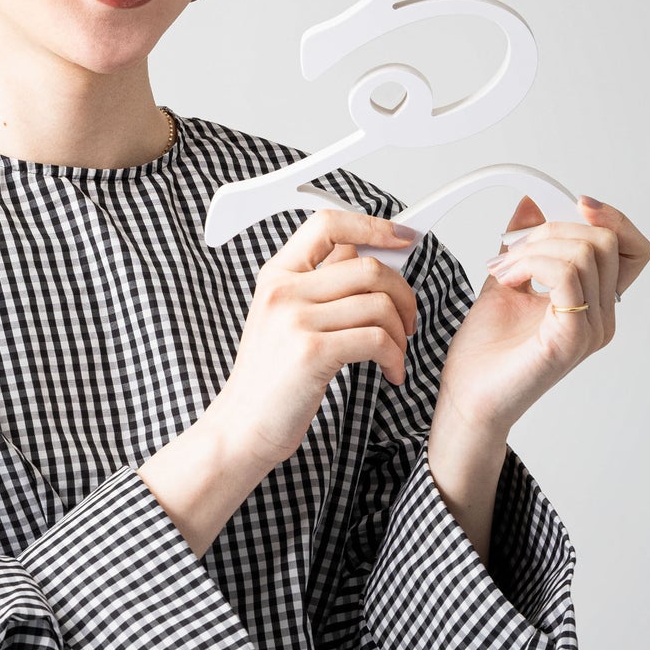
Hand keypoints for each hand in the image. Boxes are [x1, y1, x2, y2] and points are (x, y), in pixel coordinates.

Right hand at [209, 209, 419, 469]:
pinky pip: (377, 338)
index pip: (328, 224)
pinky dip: (395, 357)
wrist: (242, 425)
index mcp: (277, 275)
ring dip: (400, 332)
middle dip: (403, 293)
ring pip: (379, 303)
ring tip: (394, 354)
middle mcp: (283, 290)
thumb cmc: (270, 377)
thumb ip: (320, 283)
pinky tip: (390, 372)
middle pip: (367, 266)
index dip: (373, 226)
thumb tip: (370, 253)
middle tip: (407, 320)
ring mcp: (295, 320)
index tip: (403, 237)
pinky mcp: (312, 352)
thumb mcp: (283, 317)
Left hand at [435, 194, 649, 438]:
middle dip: (552, 229)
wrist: (468, 398)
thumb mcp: (506, 280)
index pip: (630, 248)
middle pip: (605, 240)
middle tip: (509, 249)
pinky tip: (507, 280)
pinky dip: (531, 263)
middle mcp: (602, 316)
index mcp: (595, 302)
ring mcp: (591, 329)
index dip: (609, 218)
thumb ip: (523, 246)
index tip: (570, 203)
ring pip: (586, 252)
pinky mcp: (571, 338)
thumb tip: (533, 204)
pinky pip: (567, 275)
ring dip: (533, 247)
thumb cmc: (486, 353)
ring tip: (502, 269)